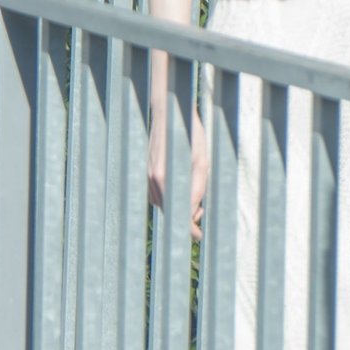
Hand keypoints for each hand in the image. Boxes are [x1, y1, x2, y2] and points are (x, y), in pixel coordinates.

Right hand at [148, 106, 209, 239]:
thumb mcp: (200, 160)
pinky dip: (169, 197)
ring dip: (178, 206)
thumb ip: (197, 187)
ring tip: (195, 201)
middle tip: (202, 213)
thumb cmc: (188, 134)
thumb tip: (194, 210)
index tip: (198, 236)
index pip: (176, 213)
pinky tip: (181, 189)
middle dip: (186, 216)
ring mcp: (147, 176)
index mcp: (164, 179)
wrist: (169, 112)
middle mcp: (152, 180)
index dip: (188, 228)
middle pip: (169, 210)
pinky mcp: (147, 171)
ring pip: (163, 203)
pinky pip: (157, 194)